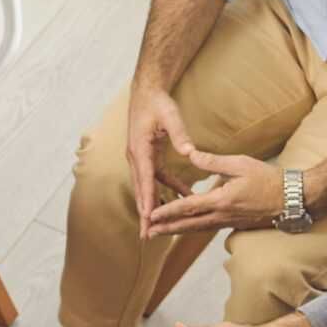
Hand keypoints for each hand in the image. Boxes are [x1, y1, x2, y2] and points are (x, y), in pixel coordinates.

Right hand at [126, 86, 198, 232]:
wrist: (146, 92)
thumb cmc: (158, 103)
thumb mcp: (171, 115)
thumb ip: (180, 134)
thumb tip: (189, 153)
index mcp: (140, 149)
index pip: (145, 179)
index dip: (146, 200)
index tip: (148, 218)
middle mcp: (136, 157)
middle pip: (141, 190)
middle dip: (144, 213)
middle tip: (147, 235)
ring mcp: (140, 158)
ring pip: (146, 187)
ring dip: (152, 205)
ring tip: (159, 227)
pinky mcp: (146, 157)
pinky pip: (155, 178)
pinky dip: (165, 189)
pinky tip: (181, 198)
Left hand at [146, 150, 287, 237]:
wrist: (294, 200)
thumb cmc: (269, 180)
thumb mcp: (241, 164)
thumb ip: (214, 162)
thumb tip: (191, 155)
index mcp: (221, 201)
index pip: (188, 207)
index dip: (167, 211)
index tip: (151, 215)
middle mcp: (222, 216)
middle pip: (188, 225)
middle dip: (166, 229)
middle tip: (147, 232)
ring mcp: (228, 223)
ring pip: (197, 229)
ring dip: (177, 231)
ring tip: (160, 232)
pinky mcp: (234, 224)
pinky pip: (208, 227)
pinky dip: (193, 227)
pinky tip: (185, 226)